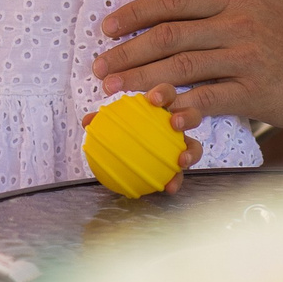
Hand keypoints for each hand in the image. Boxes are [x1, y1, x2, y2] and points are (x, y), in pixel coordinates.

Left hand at [82, 93, 206, 192]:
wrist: (130, 157)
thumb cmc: (124, 133)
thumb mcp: (112, 126)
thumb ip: (102, 122)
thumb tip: (88, 121)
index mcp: (160, 108)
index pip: (165, 94)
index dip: (162, 93)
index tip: (153, 100)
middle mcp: (176, 124)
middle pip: (190, 115)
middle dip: (187, 116)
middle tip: (175, 124)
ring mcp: (182, 144)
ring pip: (195, 145)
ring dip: (192, 152)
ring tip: (181, 161)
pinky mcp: (181, 165)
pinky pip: (181, 173)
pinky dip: (177, 180)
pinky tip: (169, 188)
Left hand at [93, 0, 282, 131]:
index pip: (171, 1)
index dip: (134, 13)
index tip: (105, 27)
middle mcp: (236, 24)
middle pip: (169, 35)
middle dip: (127, 52)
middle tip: (99, 68)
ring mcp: (246, 58)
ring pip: (183, 67)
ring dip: (143, 80)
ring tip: (115, 92)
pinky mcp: (257, 91)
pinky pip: (212, 98)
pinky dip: (184, 108)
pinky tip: (161, 116)